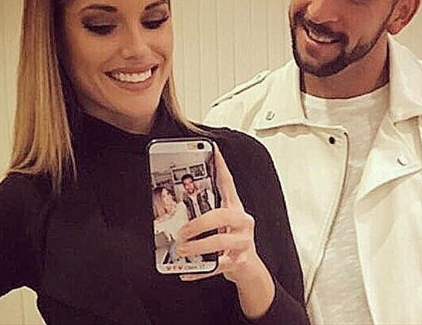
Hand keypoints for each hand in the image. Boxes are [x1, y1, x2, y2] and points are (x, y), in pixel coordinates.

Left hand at [176, 144, 274, 317]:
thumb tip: (174, 207)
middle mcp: (242, 222)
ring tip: (182, 249)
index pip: (228, 183)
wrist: (248, 269)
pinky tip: (186, 270)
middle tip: (182, 231)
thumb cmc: (229, 241)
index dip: (221, 166)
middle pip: (222, 215)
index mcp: (235, 208)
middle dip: (199, 223)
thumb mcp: (219, 224)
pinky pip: (217, 266)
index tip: (212, 150)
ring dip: (197, 246)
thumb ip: (203, 213)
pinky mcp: (239, 261)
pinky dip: (199, 270)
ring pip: (220, 241)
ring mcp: (243, 242)